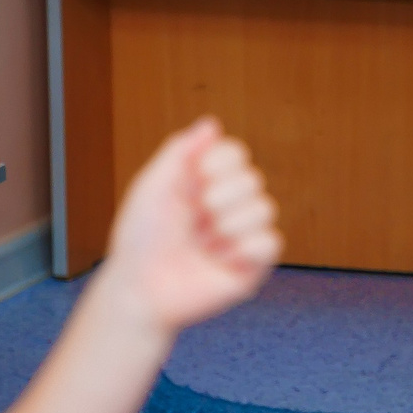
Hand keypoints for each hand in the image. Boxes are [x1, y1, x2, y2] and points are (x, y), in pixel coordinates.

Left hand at [98, 118, 280, 344]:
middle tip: (194, 220)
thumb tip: (211, 123)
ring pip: (265, 208)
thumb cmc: (141, 239)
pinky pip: (272, 242)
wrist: (140, 289)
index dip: (216, 164)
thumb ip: (181, 151)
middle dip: (218, 199)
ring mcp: (242, 235)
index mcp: (206, 183)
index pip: (236, 153)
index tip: (190, 182)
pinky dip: (245, 250)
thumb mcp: (153, 186)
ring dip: (228, 226)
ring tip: (205, 245)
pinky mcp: (254, 266)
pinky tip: (221, 261)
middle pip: (253, 178)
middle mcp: (229, 206)